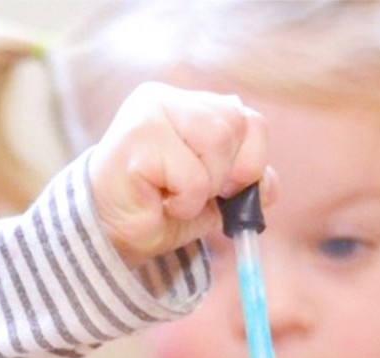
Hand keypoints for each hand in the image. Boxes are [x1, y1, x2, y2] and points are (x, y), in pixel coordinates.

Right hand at [88, 82, 270, 266]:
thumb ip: (245, 183)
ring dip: (206, 188)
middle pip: (236, 123)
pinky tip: (158, 202)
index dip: (252, 160)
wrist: (112, 237)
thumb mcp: (213, 197)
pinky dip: (186, 203)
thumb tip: (266, 186)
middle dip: (228, 174)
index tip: (230, 191)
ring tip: (175, 198)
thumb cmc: (157, 212)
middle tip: (199, 196)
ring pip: (219, 141)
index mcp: (189, 106)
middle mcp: (169, 99)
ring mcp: (151, 113)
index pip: (248, 118)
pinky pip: (194, 176)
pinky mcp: (137, 138)